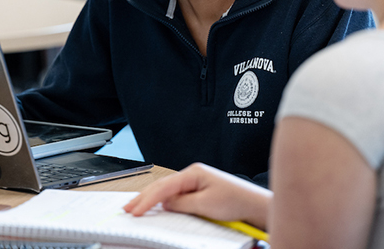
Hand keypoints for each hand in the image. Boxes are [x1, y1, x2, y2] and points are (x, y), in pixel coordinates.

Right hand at [123, 163, 270, 228]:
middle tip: (128, 209)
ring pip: (168, 191)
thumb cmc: (236, 201)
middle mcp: (193, 174)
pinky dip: (164, 202)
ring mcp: (196, 182)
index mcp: (194, 172)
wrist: (254, 205)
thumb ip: (182, 203)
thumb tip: (165, 204)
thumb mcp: (205, 204)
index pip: (164, 187)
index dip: (147, 199)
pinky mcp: (200, 191)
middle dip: (144, 197)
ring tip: (136, 207)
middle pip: (162, 186)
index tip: (135, 210)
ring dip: (152, 199)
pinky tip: (157, 207)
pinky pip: (176, 196)